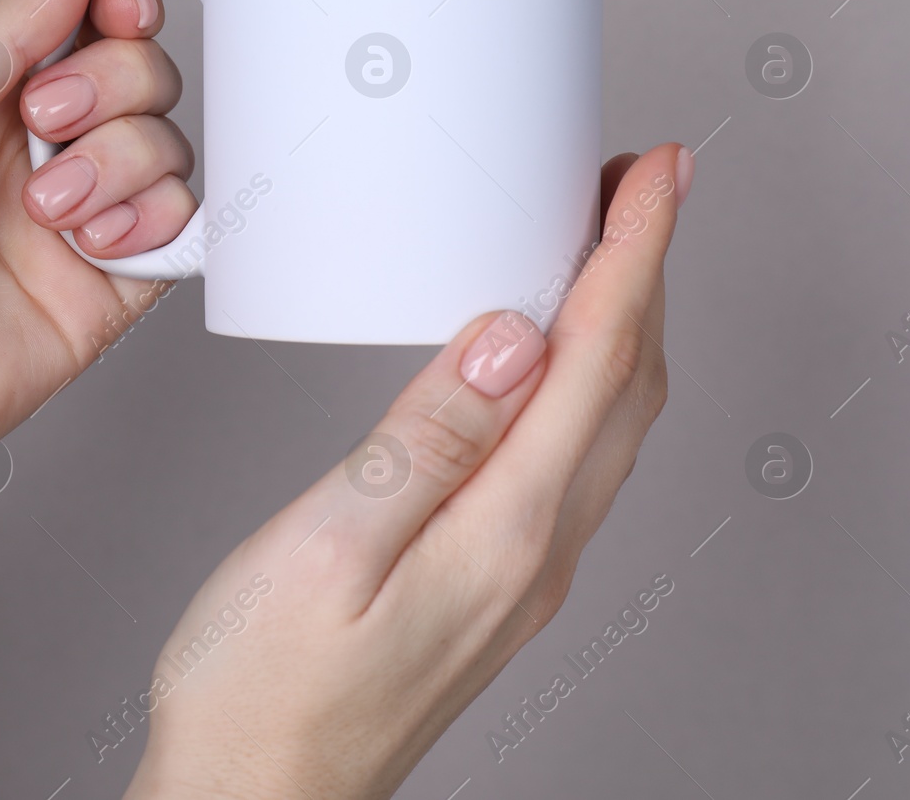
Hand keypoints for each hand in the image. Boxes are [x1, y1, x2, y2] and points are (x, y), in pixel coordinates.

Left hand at [0, 0, 194, 515]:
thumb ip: (1, 32)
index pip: (82, 24)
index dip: (116, 5)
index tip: (116, 5)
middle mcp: (33, 156)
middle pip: (140, 77)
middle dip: (111, 86)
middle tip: (46, 123)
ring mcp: (74, 225)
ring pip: (167, 149)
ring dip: (122, 163)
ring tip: (50, 211)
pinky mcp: (105, 295)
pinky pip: (179, 234)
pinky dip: (157, 222)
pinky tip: (97, 241)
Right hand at [120, 144, 689, 799]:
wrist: (252, 799)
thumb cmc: (264, 693)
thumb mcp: (328, 545)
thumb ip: (425, 438)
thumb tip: (509, 337)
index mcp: (503, 530)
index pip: (596, 358)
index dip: (634, 251)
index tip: (656, 171)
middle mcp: (532, 554)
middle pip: (625, 386)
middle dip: (644, 272)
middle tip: (636, 186)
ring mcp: (518, 574)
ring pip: (606, 424)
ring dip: (619, 325)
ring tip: (600, 250)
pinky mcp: (488, 583)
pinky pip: (569, 460)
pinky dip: (580, 384)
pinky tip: (540, 365)